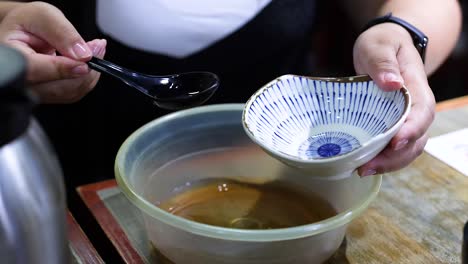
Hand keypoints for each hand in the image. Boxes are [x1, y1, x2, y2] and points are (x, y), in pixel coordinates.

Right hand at [0, 2, 106, 102]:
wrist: (24, 32)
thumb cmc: (28, 23)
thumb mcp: (43, 16)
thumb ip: (62, 33)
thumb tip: (82, 54)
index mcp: (10, 55)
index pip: (34, 70)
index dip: (62, 69)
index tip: (84, 63)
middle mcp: (20, 80)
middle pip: (57, 87)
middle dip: (85, 68)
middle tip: (97, 47)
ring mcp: (35, 91)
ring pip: (70, 92)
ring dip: (90, 73)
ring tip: (95, 50)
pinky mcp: (49, 95)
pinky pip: (74, 92)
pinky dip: (87, 77)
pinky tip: (88, 60)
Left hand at [352, 22, 434, 175]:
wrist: (384, 46)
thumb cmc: (382, 44)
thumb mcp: (378, 46)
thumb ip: (383, 63)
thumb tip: (391, 83)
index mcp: (416, 88)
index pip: (422, 113)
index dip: (411, 130)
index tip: (394, 142)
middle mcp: (415, 108)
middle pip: (416, 138)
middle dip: (395, 157)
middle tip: (367, 166)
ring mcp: (405, 119)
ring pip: (407, 148)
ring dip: (388, 164)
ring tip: (362, 170)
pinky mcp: (392, 125)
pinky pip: (394, 148)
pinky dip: (382, 159)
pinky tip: (362, 165)